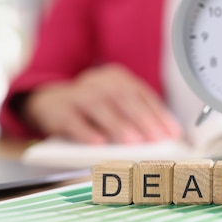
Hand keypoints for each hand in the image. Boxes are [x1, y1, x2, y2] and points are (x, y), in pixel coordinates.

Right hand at [22, 64, 182, 143]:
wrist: (48, 103)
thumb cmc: (91, 110)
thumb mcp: (115, 108)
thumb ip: (136, 118)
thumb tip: (164, 138)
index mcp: (117, 77)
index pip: (142, 94)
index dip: (159, 113)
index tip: (172, 133)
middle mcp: (98, 81)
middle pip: (123, 97)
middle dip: (143, 119)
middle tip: (156, 138)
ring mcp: (76, 93)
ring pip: (99, 106)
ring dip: (118, 125)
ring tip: (134, 142)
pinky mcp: (56, 110)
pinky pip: (72, 120)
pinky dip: (86, 132)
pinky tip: (99, 144)